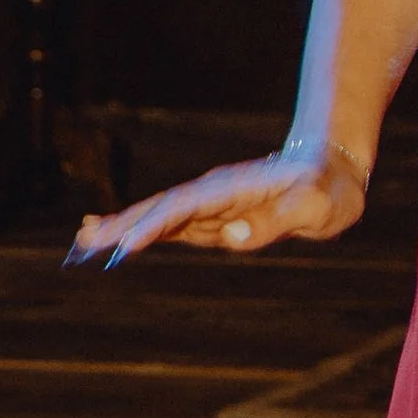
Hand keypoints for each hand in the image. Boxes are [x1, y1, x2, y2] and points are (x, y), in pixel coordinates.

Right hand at [67, 140, 368, 267]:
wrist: (334, 171)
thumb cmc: (327, 189)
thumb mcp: (313, 206)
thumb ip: (273, 220)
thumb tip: (230, 237)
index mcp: (234, 189)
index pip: (187, 208)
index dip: (156, 226)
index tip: (125, 245)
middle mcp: (215, 194)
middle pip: (162, 208)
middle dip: (124, 224)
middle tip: (83, 242)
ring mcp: (212, 205)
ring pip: (161, 216)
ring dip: (124, 228)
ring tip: (84, 242)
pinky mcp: (214, 217)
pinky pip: (173, 226)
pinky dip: (144, 233)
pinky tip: (120, 241)